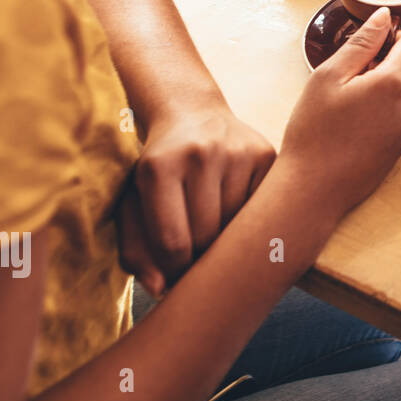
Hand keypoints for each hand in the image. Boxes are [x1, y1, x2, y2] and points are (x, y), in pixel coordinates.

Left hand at [120, 108, 275, 294]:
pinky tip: (237, 212)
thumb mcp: (134, 204)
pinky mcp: (266, 154)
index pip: (174, 242)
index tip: (175, 276)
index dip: (175, 271)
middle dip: (201, 257)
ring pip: (240, 225)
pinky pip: (263, 208)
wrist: (192, 112)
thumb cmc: (159, 170)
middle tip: (197, 256)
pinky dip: (250, 219)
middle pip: (209, 236)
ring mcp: (238, 152)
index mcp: (158, 167)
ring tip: (216, 232)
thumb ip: (136, 250)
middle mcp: (200, 154)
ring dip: (228, 239)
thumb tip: (160, 288)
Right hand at [277, 7, 400, 221]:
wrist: (314, 188)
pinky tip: (357, 124)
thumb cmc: (315, 132)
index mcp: (396, 83)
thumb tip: (385, 16)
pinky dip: (384, 109)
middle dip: (383, 66)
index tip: (367, 49)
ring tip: (350, 107)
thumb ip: (362, 42)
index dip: (391, 38)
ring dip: (383, 89)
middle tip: (348, 84)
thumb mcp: (329, 76)